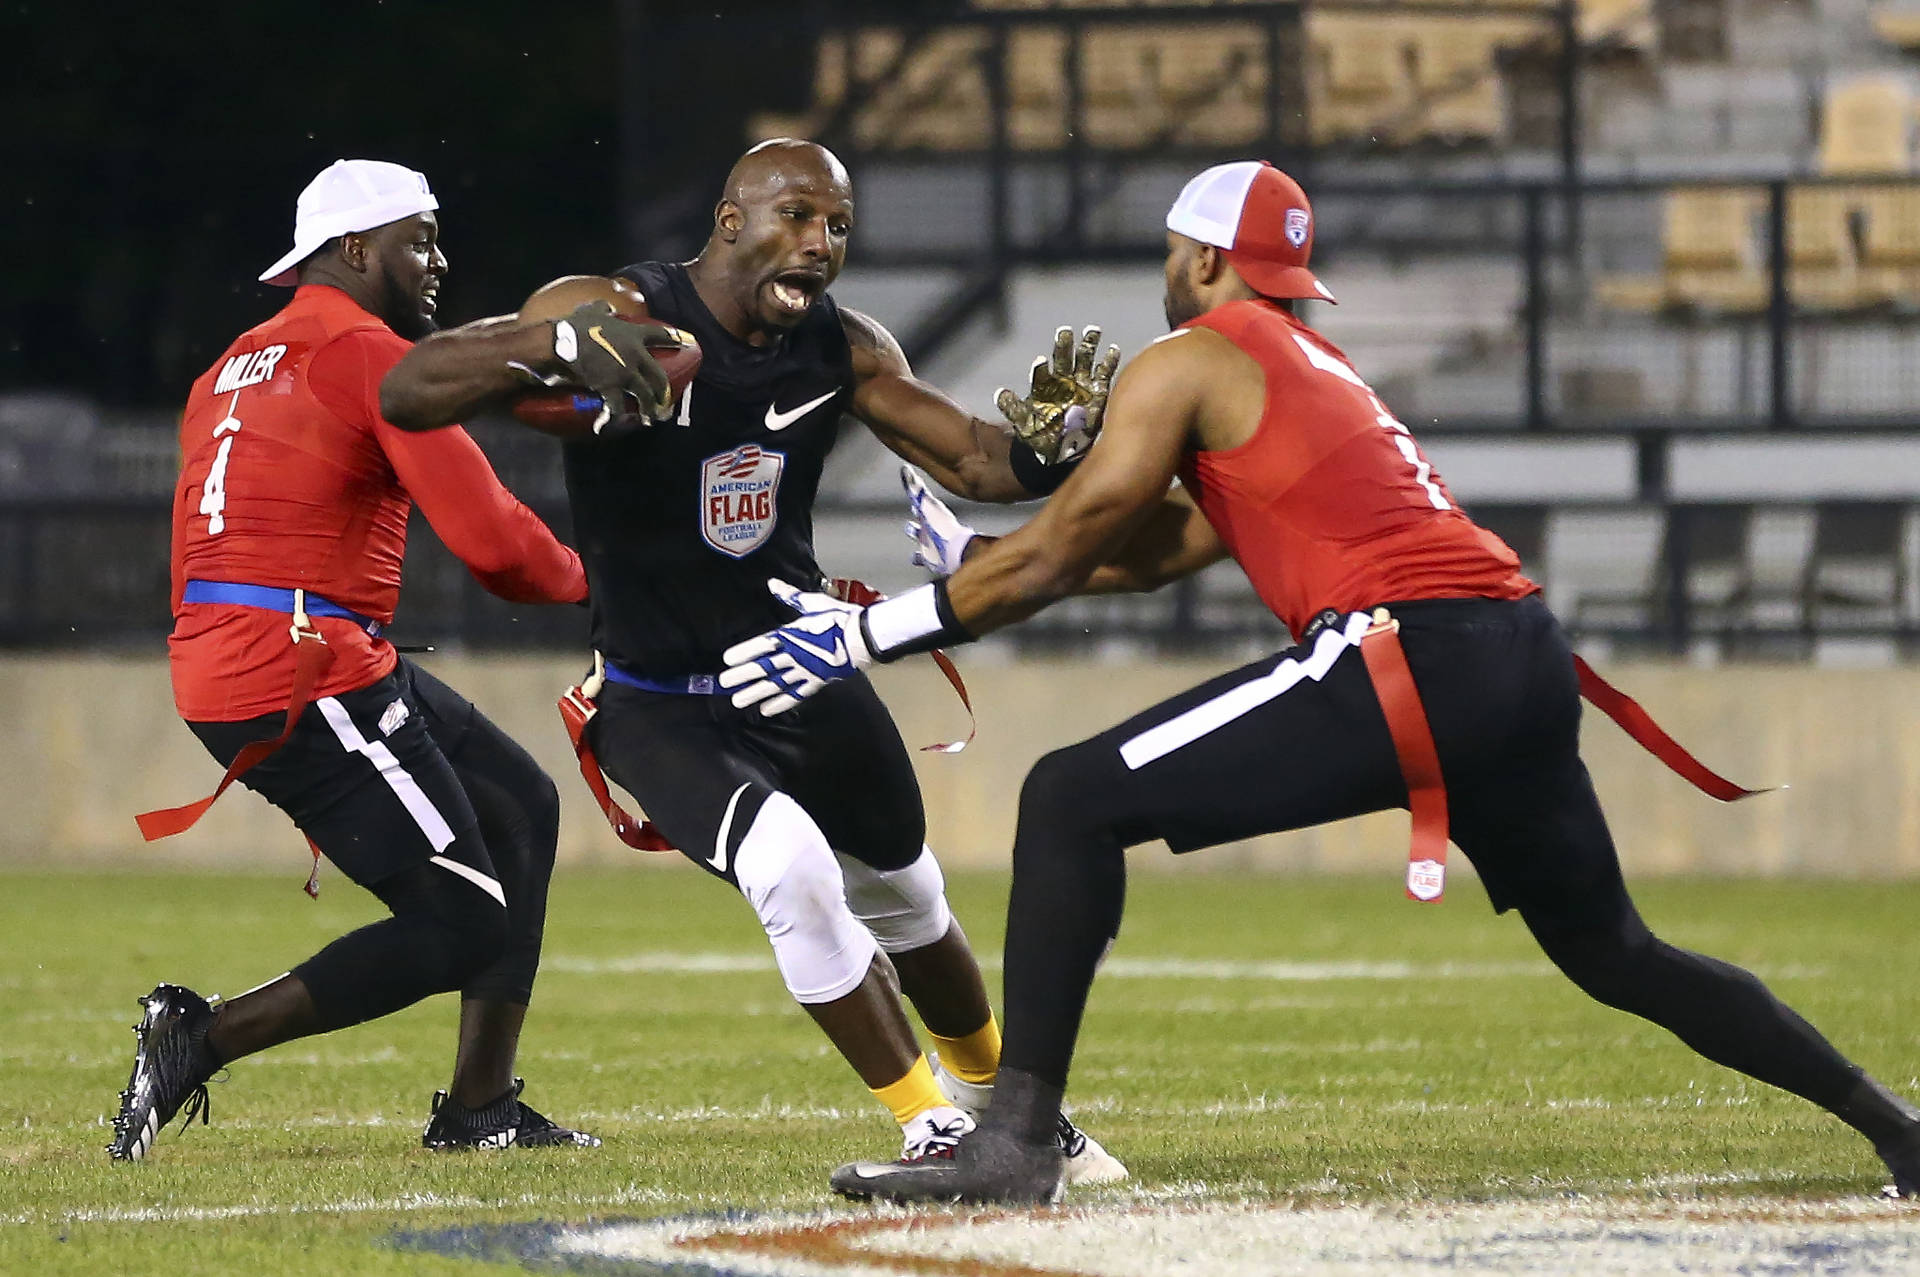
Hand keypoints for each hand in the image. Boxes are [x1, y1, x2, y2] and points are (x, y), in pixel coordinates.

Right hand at [552, 300, 675, 424]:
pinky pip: (618, 406)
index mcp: (633, 335)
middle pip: (658, 376)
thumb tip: (606, 305)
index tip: (688, 342)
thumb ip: (602, 307)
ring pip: (644, 395)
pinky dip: (616, 416)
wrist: (563, 342)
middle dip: (664, 391)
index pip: (661, 335)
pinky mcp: (611, 388)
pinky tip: (615, 423)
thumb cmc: (577, 325)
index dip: (675, 338)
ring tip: (650, 418)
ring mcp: (625, 373)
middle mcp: (635, 355)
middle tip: (665, 400)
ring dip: (648, 409)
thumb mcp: (592, 311)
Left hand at [719, 580, 872, 715]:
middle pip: (764, 667)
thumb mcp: (812, 603)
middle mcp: (794, 654)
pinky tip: (766, 710)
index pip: (761, 645)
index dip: (744, 652)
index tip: (727, 659)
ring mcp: (804, 670)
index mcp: (790, 634)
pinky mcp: (816, 682)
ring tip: (738, 701)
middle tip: (723, 683)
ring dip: (755, 693)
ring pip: (775, 684)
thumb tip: (773, 584)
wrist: (862, 637)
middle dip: (742, 675)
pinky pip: (796, 695)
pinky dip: (780, 703)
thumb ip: (790, 596)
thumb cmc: (838, 617)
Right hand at [902, 465, 975, 577]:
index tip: (909, 478)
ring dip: (915, 532)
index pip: (918, 497)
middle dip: (917, 510)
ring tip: (910, 528)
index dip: (913, 489)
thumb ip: (914, 488)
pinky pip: (920, 557)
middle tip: (914, 506)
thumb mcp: (926, 504)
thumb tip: (906, 467)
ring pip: (920, 535)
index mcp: (929, 512)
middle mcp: (929, 525)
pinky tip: (914, 557)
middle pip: (921, 515)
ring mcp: (929, 541)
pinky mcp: (929, 557)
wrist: (956, 551)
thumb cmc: (941, 526)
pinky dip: (917, 557)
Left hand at [995, 325, 1119, 463]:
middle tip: (1065, 332)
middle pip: (1064, 357)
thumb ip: (1013, 408)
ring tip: (1092, 331)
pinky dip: (1109, 361)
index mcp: (1045, 385)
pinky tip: (1113, 350)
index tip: (1041, 362)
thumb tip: (1000, 394)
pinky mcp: (1098, 391)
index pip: (1042, 373)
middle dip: (1064, 345)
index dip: (1041, 368)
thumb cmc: (1041, 434)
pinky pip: (1104, 373)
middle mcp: (1063, 379)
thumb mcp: (1024, 423)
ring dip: (1088, 344)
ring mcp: (1081, 383)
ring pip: (1085, 358)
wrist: (1062, 449)